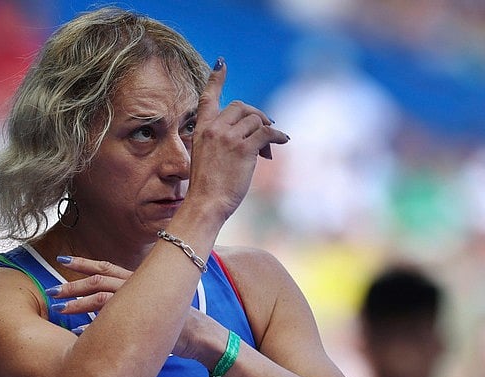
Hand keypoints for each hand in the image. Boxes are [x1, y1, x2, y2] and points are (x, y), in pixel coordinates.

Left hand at [48, 256, 219, 363]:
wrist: (199, 335)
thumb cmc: (172, 321)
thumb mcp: (148, 304)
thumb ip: (127, 301)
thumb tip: (102, 307)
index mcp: (135, 280)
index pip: (105, 266)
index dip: (83, 262)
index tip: (62, 259)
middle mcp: (136, 287)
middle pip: (98, 280)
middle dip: (72, 284)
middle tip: (51, 289)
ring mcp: (139, 304)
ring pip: (101, 298)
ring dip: (77, 304)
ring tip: (59, 309)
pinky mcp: (141, 322)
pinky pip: (110, 324)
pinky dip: (91, 329)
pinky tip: (76, 332)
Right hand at [187, 58, 289, 217]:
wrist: (205, 204)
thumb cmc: (206, 188)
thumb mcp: (205, 158)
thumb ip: (221, 142)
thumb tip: (254, 138)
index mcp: (201, 130)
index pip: (207, 98)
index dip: (216, 79)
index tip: (221, 63)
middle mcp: (213, 129)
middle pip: (241, 106)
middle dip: (256, 115)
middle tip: (264, 129)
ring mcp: (228, 137)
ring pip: (255, 120)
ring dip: (266, 131)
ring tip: (265, 152)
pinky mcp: (244, 149)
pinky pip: (267, 133)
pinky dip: (278, 136)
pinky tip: (283, 140)